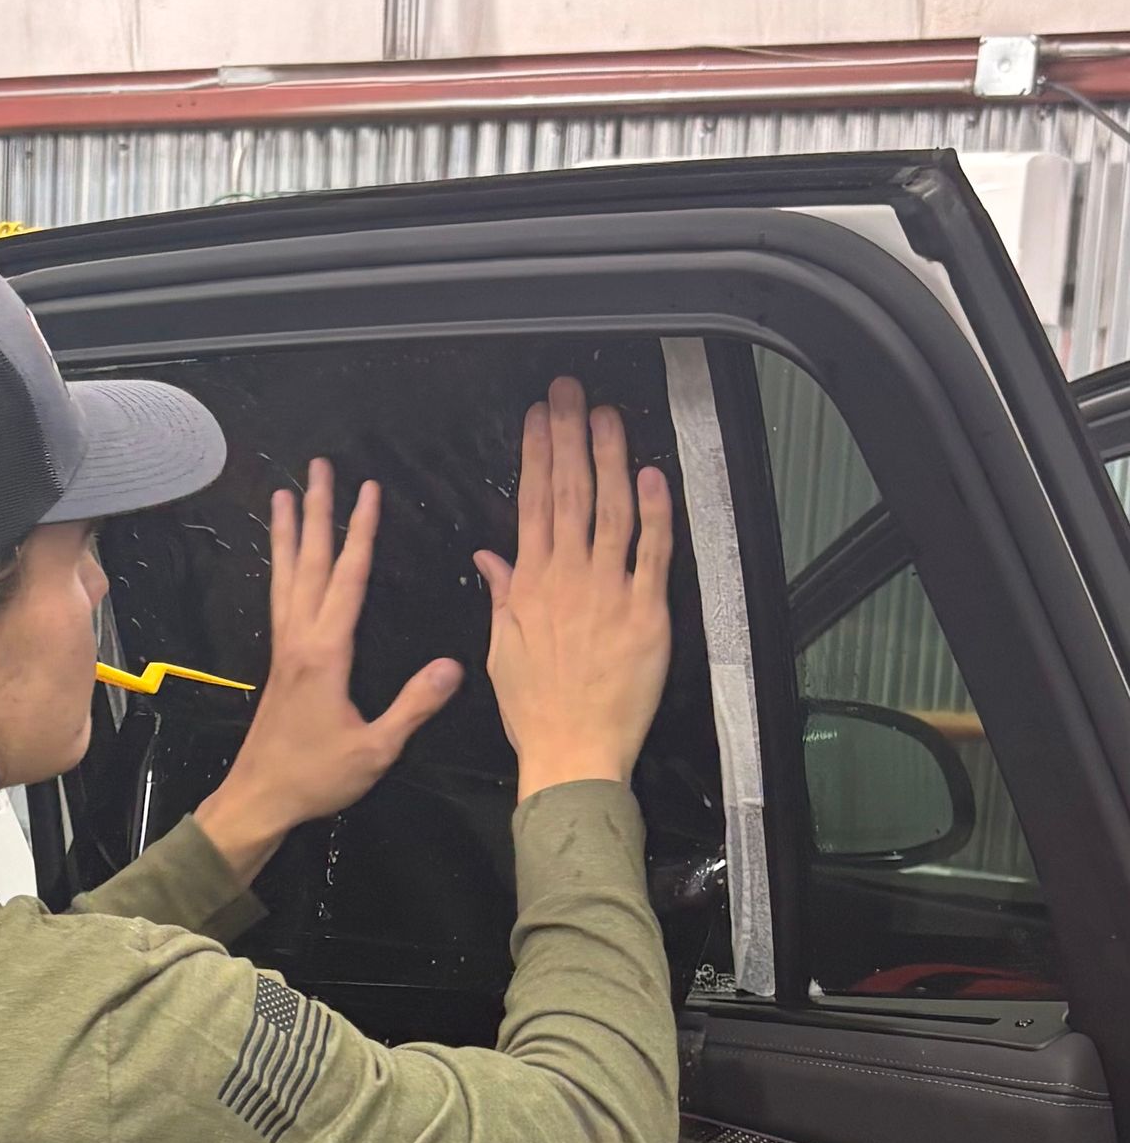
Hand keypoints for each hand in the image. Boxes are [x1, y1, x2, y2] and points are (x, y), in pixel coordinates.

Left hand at [195, 459, 462, 884]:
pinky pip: (280, 599)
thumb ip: (414, 706)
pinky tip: (283, 559)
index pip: (348, 580)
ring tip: (283, 494)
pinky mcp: (279, 662)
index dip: (361, 534)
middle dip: (316, 512)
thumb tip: (455, 666)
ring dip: (288, 533)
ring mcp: (284, 649)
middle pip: (309, 563)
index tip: (369, 491)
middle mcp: (299, 641)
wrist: (259, 798)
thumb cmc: (315, 777)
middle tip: (317, 468)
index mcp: (325, 654)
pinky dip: (281, 568)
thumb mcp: (375, 749)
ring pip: (286, 576)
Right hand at [475, 377, 672, 800]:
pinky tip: (651, 474)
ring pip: (610, 509)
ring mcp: (608, 591)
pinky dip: (654, 511)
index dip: (536, 454)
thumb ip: (501, 596)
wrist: (571, 752)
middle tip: (570, 391)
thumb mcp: (502, 650)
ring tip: (606, 414)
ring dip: (609, 457)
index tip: (538, 416)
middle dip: (568, 436)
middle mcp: (568, 578)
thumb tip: (488, 558)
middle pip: (568, 493)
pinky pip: (652, 552)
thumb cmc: (534, 710)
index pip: (531, 504)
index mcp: (530, 585)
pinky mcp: (645, 612)